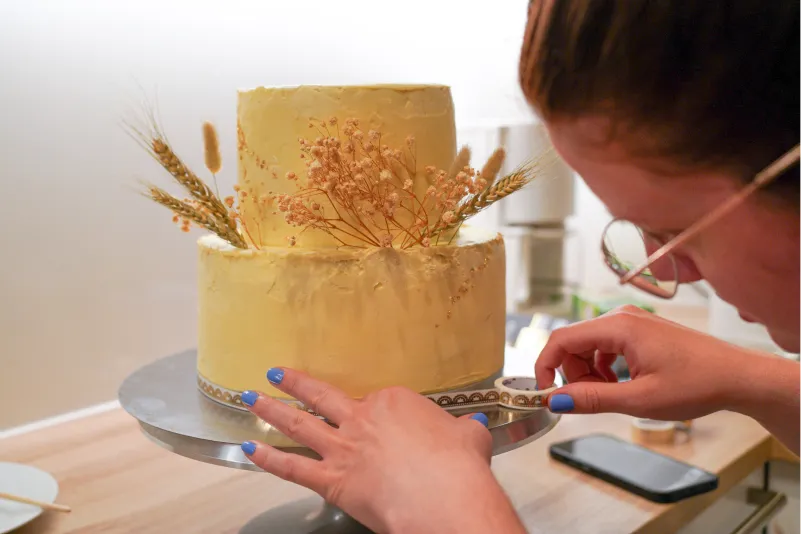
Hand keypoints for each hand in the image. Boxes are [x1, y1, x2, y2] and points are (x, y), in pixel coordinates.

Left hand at [238, 369, 526, 533]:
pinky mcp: (332, 480)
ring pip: (299, 423)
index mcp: (393, 403)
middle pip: (322, 396)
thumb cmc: (458, 467)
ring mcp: (344, 448)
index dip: (374, 410)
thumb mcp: (469, 437)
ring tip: (250, 397)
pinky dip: (268, 458)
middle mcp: (362, 419)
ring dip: (272, 409)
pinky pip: (292, 467)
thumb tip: (474, 427)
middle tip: (276, 373)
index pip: (376, 400)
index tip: (380, 418)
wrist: (444, 496)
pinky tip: (249, 448)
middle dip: (296, 383)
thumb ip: (465, 430)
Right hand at [535, 305, 791, 421]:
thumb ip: (592, 399)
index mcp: (619, 326)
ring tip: (610, 394)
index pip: (561, 339)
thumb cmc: (698, 383)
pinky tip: (620, 384)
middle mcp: (622, 316)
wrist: (738, 376)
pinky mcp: (640, 330)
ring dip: (588, 372)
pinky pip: (605, 345)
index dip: (545, 366)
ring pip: (588, 345)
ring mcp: (632, 321)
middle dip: (571, 373)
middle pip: (573, 342)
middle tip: (588, 400)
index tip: (545, 393)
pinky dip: (602, 367)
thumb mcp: (639, 399)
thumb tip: (555, 400)